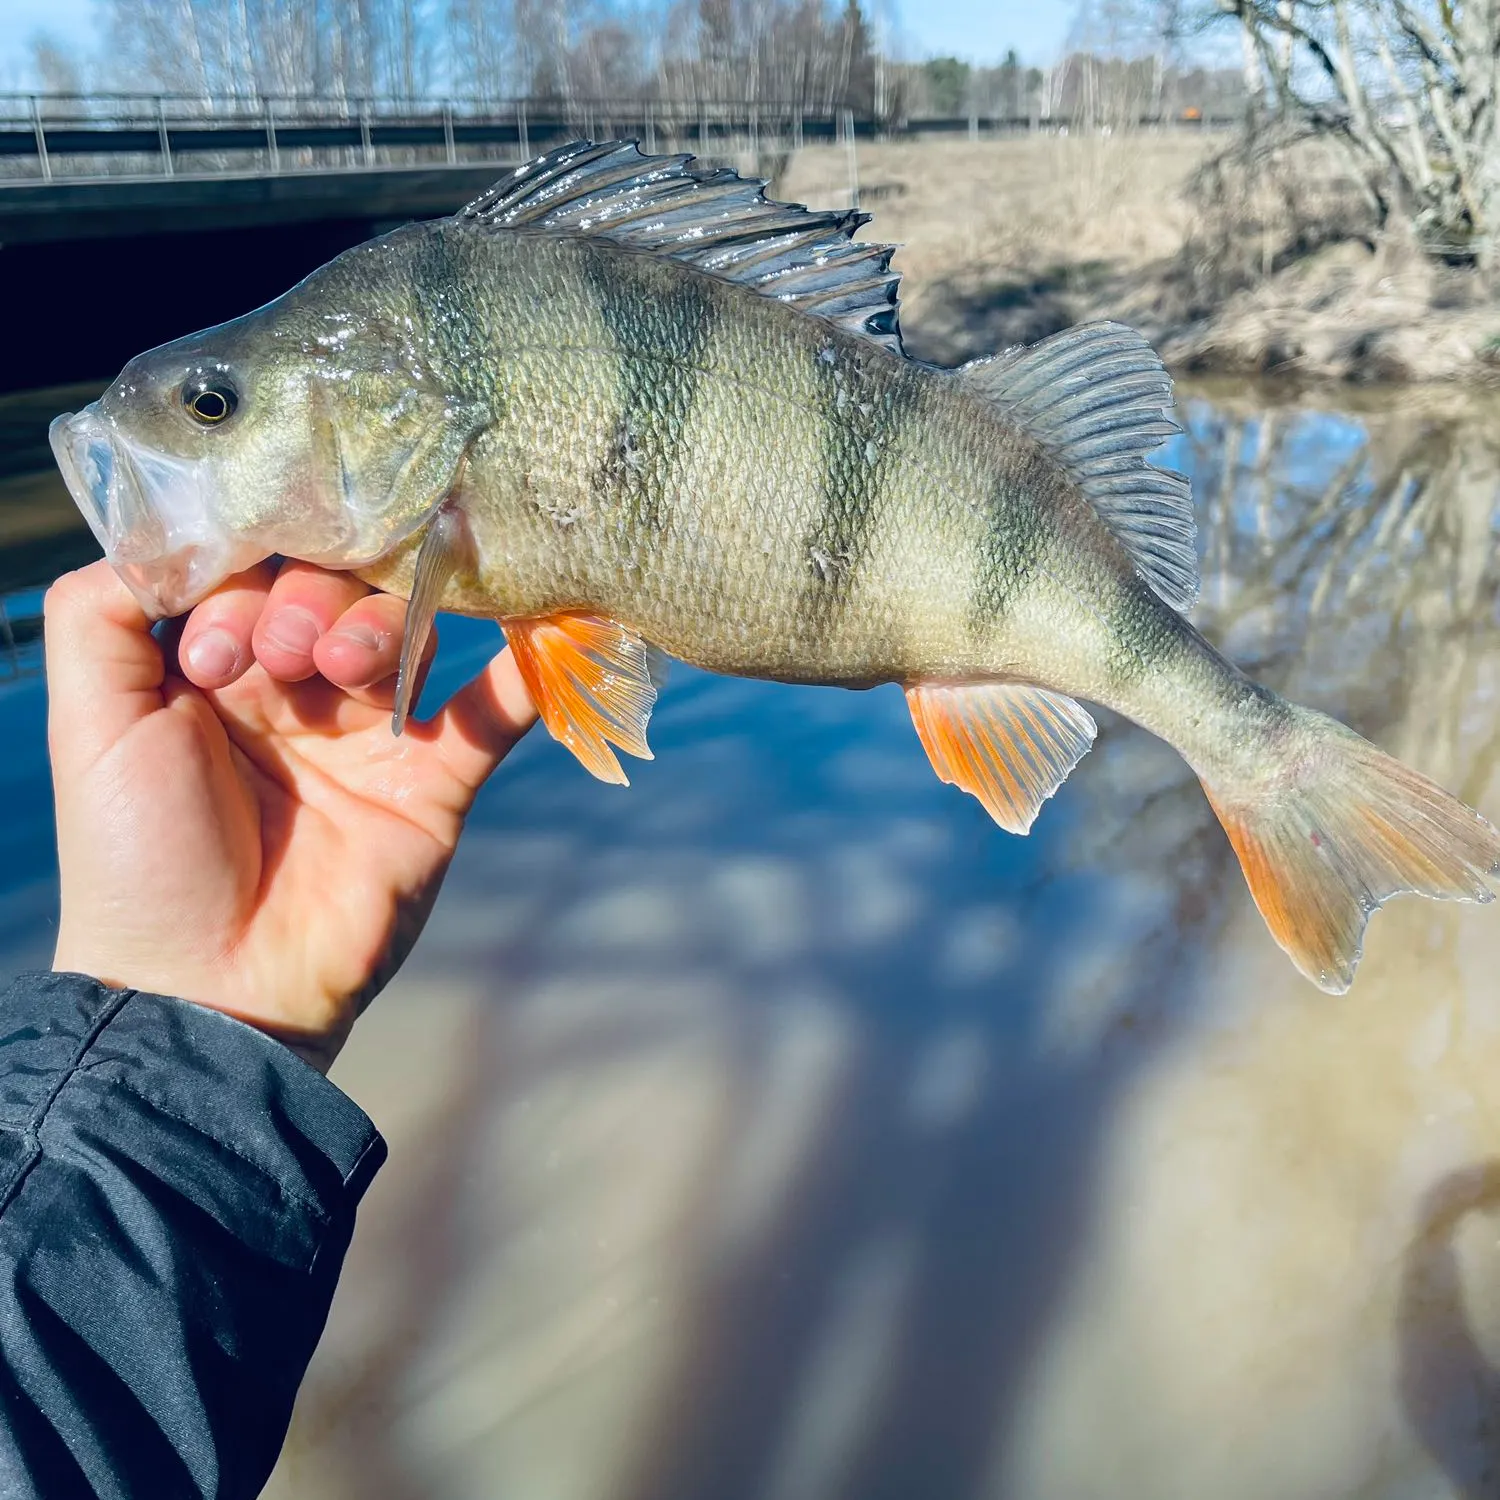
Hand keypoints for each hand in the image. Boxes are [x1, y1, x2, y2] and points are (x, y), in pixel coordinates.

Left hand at [45, 560, 535, 1071]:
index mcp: (218, 668)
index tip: (216, 649)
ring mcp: (373, 736)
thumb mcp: (90, 725)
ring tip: (343, 671)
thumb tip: (166, 526)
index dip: (245, 579)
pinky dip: (525, 670)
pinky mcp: (435, 786)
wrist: (213, 989)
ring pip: (407, 634)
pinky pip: (493, 714)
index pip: (254, 570)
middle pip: (336, 588)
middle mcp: (299, 690)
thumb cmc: (140, 858)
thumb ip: (99, 614)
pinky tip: (542, 625)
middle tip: (289, 657)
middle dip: (313, 599)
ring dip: (383, 627)